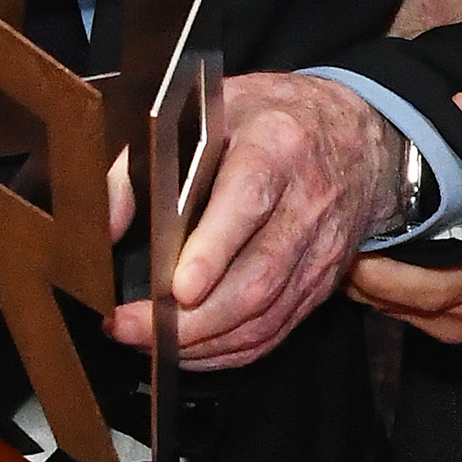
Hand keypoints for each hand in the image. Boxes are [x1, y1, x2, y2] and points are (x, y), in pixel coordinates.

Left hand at [106, 72, 401, 369]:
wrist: (351, 135)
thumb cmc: (264, 118)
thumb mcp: (204, 111)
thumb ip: (146, 158)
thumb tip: (109, 220)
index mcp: (275, 146)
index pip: (246, 201)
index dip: (213, 250)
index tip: (178, 287)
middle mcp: (305, 202)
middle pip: (256, 276)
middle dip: (192, 318)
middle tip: (133, 327)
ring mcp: (318, 249)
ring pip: (266, 314)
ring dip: (204, 341)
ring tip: (147, 342)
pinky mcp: (321, 283)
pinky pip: (276, 330)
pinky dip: (230, 350)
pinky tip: (190, 349)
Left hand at [348, 93, 461, 361]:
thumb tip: (456, 107)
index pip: (390, 269)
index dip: (354, 237)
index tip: (335, 198)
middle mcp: (461, 307)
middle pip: (374, 293)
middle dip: (343, 255)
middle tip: (330, 208)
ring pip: (388, 309)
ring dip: (362, 275)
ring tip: (349, 227)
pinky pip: (412, 318)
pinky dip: (388, 291)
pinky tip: (382, 256)